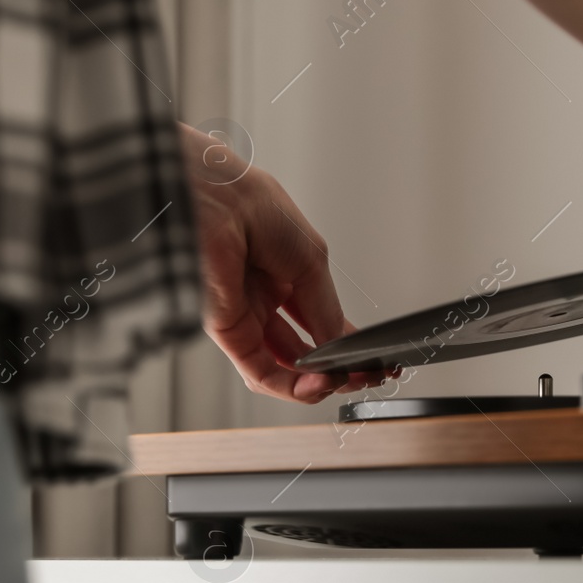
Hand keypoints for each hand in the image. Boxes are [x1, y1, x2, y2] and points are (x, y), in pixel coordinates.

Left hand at [181, 123, 379, 402]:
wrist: (208, 196)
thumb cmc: (250, 205)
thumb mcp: (311, 258)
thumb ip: (326, 308)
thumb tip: (340, 343)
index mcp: (284, 273)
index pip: (319, 322)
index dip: (346, 346)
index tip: (373, 361)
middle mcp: (263, 297)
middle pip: (304, 350)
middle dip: (337, 369)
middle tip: (365, 376)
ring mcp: (244, 315)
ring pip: (283, 367)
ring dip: (316, 383)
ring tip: (343, 380)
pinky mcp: (224, 331)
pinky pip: (260, 370)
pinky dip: (290, 385)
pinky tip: (316, 383)